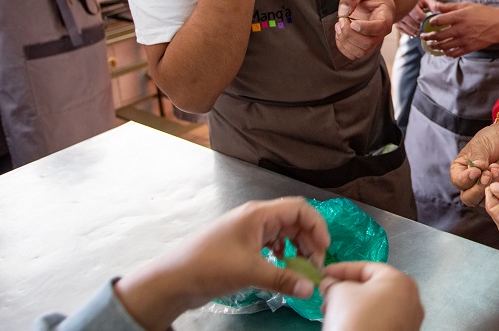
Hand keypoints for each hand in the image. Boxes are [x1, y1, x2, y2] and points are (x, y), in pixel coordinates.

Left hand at [114, 198, 329, 330]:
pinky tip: (282, 267)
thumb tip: (310, 289)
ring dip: (297, 248)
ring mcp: (248, 231)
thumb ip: (283, 279)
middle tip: (314, 265)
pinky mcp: (242, 245)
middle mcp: (256, 218)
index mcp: (259, 214)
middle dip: (309, 240)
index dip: (317, 226)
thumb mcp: (250, 272)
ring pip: (284, 233)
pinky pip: (271, 243)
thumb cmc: (210, 266)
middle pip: (294, 220)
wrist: (174, 279)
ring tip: (302, 269)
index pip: (299, 209)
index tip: (324, 249)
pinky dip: (282, 254)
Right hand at [320, 262, 422, 330]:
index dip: (341, 269)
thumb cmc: (357, 320)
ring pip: (376, 306)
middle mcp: (411, 299)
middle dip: (346, 290)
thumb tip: (330, 284)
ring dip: (353, 306)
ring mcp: (409, 321)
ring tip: (333, 312)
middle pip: (372, 287)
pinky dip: (364, 319)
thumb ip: (334, 283)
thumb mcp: (339, 294)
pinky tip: (347, 325)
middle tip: (328, 294)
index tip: (325, 274)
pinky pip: (380, 321)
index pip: (366, 267)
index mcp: (400, 281)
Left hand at [334, 0, 394, 59]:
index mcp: (386, 15)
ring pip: (360, 52)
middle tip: (341, 20)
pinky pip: (353, 55)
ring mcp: (374, 40)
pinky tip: (340, 33)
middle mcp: (382, 31)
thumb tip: (343, 12)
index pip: (380, 27)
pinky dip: (342, 46)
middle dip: (349, 33)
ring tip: (339, 25)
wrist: (374, 0)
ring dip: (344, 41)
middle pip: (368, 43)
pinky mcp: (364, 46)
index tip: (351, 22)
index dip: (365, 28)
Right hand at [394, 0, 434, 36]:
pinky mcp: (396, 24)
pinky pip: (406, 33)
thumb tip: (441, 13)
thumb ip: (434, 5)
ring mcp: (398, 19)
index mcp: (410, 4)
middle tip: (430, 25)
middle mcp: (402, 12)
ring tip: (424, 26)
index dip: (427, 21)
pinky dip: (413, 32)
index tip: (433, 21)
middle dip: (424, 26)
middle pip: (415, 25)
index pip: (419, 17)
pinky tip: (417, 28)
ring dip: (419, 30)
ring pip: (411, 30)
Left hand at [421, 1, 498, 57]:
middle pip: (438, 35)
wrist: (498, 25)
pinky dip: (447, 53)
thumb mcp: (466, 5)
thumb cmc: (483, 13)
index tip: (428, 23)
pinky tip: (444, 51)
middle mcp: (460, 29)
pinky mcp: (469, 48)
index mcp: (458, 17)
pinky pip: (454, 53)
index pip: (438, 21)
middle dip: (428, 37)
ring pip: (444, 46)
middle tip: (423, 37)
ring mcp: (464, 40)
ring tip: (430, 45)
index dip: (431, 22)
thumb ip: (450, 7)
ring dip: (435, 46)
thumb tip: (436, 5)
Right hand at [450, 123, 498, 206]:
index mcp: (460, 171)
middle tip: (489, 173)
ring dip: (494, 185)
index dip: (466, 179)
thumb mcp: (480, 145)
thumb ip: (477, 157)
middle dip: (480, 187)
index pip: (458, 182)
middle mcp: (470, 184)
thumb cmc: (490, 140)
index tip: (476, 171)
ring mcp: (485, 190)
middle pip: (469, 197)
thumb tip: (476, 168)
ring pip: (485, 200)